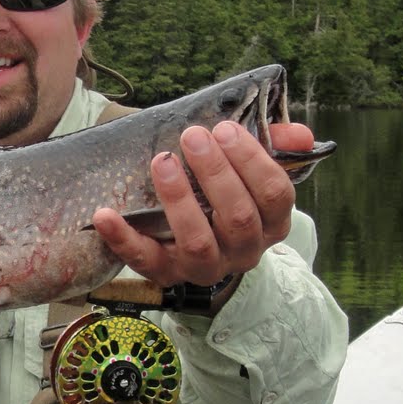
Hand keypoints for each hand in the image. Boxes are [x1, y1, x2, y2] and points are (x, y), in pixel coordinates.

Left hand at [92, 121, 311, 288]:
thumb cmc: (225, 197)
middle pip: (238, 217)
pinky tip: (104, 214)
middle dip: (215, 173)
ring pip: (198, 241)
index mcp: (271, 224)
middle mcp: (244, 250)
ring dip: (179, 199)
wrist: (201, 252)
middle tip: (192, 137)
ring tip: (162, 162)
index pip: (274, 194)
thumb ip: (274, 149)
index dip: (252, 160)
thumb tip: (298, 134)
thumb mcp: (250, 174)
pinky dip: (122, 238)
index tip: (224, 128)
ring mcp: (205, 267)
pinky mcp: (166, 275)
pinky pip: (144, 261)